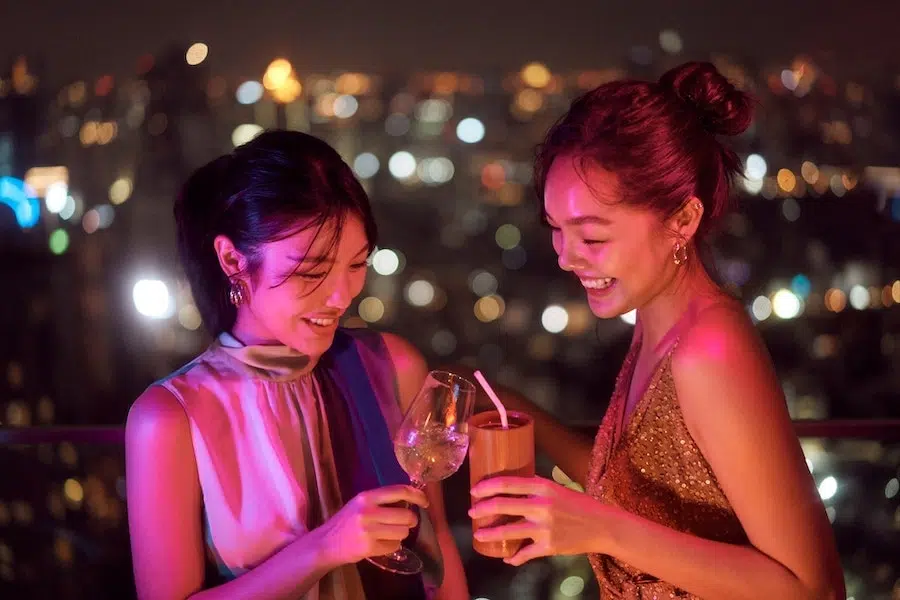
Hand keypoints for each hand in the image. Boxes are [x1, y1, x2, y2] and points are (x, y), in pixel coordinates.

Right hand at [316, 485, 428, 566]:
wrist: (326, 543)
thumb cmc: (346, 521)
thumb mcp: (360, 503)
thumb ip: (381, 500)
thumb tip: (410, 499)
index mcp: (367, 496)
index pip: (400, 491)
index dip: (417, 496)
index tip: (425, 502)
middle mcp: (368, 512)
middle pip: (406, 515)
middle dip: (410, 521)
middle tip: (405, 523)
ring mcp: (368, 531)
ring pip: (403, 532)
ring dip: (401, 534)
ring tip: (389, 534)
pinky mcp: (369, 548)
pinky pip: (394, 546)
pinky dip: (392, 546)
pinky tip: (380, 544)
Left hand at [469, 476, 609, 565]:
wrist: (602, 526)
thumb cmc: (579, 504)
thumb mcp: (557, 488)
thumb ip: (536, 487)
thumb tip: (513, 486)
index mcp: (543, 487)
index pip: (507, 484)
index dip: (487, 487)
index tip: (474, 490)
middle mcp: (541, 506)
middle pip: (503, 505)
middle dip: (482, 509)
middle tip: (472, 512)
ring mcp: (544, 528)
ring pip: (508, 531)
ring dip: (489, 534)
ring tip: (478, 535)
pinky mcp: (548, 546)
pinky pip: (524, 554)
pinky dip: (514, 557)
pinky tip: (507, 558)